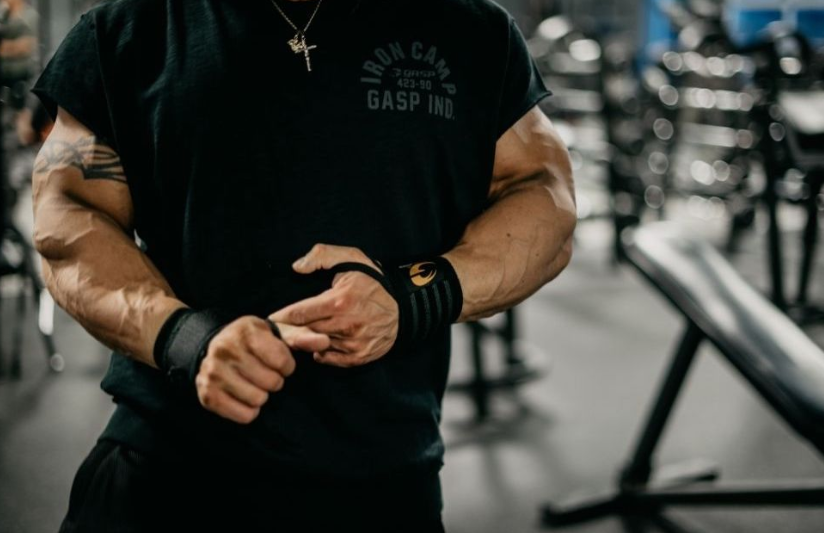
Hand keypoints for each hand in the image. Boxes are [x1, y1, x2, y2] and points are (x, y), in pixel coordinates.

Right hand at [196, 316, 329, 423]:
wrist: (216, 346)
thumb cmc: (256, 341)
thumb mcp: (278, 333)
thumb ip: (302, 337)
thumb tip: (325, 341)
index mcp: (246, 330)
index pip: (284, 362)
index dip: (286, 365)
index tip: (278, 360)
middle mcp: (225, 348)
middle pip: (272, 382)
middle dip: (274, 380)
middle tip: (264, 372)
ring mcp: (212, 372)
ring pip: (258, 399)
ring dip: (262, 394)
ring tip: (254, 382)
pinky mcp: (207, 394)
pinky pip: (244, 416)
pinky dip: (250, 410)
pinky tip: (243, 395)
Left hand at [269, 244, 398, 367]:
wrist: (404, 305)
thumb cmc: (373, 280)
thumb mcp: (350, 257)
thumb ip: (321, 256)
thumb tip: (296, 267)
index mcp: (339, 301)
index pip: (299, 313)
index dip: (283, 316)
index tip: (272, 318)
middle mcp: (345, 325)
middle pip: (304, 332)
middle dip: (292, 329)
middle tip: (283, 327)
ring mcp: (353, 343)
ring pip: (316, 345)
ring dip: (308, 339)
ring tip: (303, 332)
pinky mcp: (359, 356)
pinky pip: (328, 358)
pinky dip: (322, 351)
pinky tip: (324, 339)